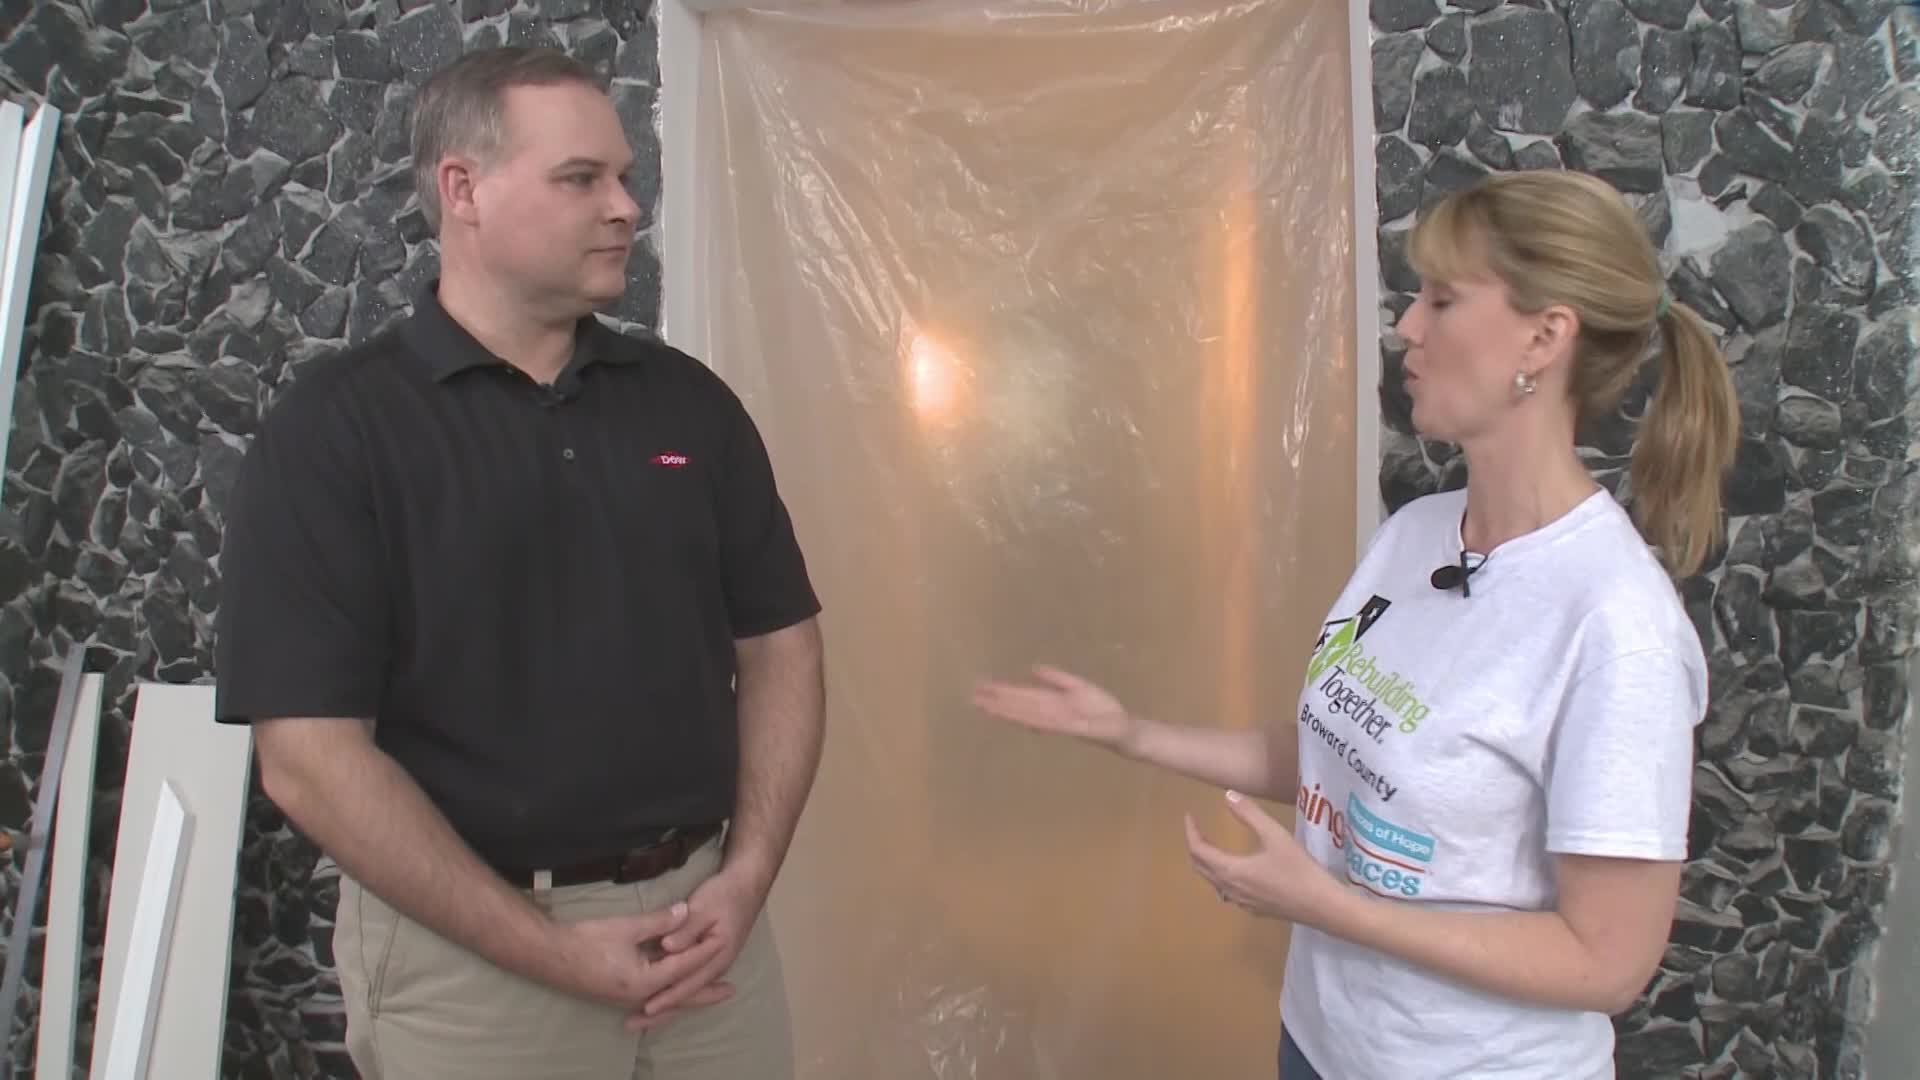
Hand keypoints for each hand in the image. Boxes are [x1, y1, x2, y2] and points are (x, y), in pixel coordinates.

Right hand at [545, 903, 730, 1017]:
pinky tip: (674, 992)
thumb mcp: (626, 927)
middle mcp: (640, 995)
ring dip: (690, 995)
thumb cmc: (587, 941)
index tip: (723, 942)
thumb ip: (659, 921)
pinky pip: (654, 998)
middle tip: (731, 990)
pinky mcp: (619, 995)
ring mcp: (629, 998)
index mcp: (645, 981)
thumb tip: (686, 911)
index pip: (684, 967)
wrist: (549, 957)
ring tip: (710, 992)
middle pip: (681, 995)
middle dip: (706, 992)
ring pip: (668, 998)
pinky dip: (670, 995)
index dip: (704, 952)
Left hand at [633, 864, 770, 1028]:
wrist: (746, 886)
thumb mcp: (703, 907)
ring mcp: (712, 965)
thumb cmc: (724, 895)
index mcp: (717, 956)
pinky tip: (658, 999)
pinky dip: (673, 993)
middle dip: (660, 1010)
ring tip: (639, 1019)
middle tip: (632, 1024)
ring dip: (665, 1005)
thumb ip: (686, 929)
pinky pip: (689, 982)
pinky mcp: (707, 960)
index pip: (689, 982)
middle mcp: (716, 967)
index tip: (646, 1008)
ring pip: (687, 991)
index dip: (667, 996)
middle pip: (686, 995)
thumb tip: (666, 947)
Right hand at [972, 666, 1141, 752]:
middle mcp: (1049, 712)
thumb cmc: (1102, 709)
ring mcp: (1058, 721)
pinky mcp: (1071, 727)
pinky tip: (1021, 716)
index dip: (1001, 691)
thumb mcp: (1078, 687)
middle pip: (1019, 705)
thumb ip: (1057, 678)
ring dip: (1008, 712)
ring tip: (988, 707)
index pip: (1021, 695)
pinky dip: (1034, 719)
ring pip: (1027, 714)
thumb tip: (1033, 669)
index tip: (982, 686)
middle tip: (972, 697)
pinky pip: (1049, 722)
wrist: (1122, 727)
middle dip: (997, 701)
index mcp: (1051, 702)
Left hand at [1185, 790, 1350, 927]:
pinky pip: (1227, 893)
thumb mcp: (1275, 836)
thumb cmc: (1298, 869)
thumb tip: (1227, 795)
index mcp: (1230, 870)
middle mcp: (1230, 889)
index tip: (1190, 816)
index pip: (1197, 850)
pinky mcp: (1255, 910)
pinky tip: (1235, 873)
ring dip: (1207, 864)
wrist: (1322, 906)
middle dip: (1195, 847)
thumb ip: (1249, 814)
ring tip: (1213, 847)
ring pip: (1213, 882)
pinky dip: (1221, 878)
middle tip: (1198, 829)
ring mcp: (1241, 903)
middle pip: (1200, 868)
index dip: (1191, 832)